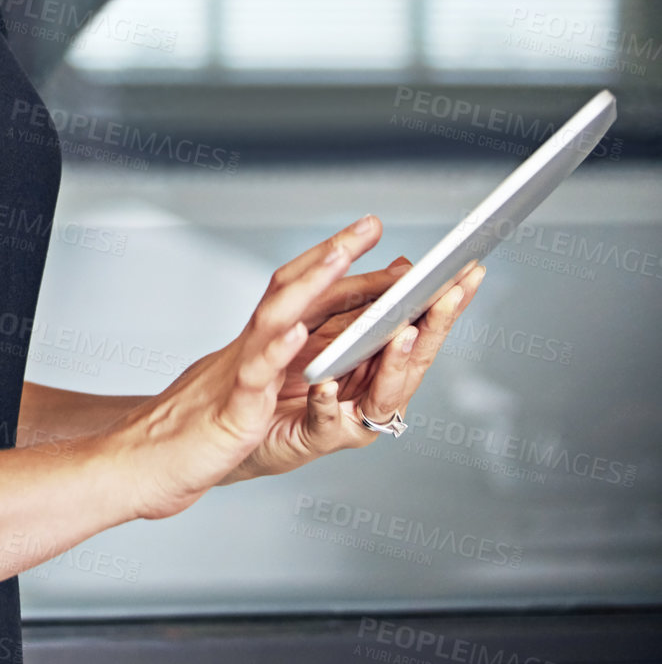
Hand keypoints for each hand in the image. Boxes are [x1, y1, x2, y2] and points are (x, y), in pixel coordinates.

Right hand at [93, 216, 387, 521]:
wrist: (139, 465)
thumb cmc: (191, 435)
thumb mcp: (244, 391)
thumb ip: (272, 365)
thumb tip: (302, 338)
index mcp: (255, 349)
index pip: (297, 293)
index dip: (332, 261)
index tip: (366, 232)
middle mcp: (247, 352)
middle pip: (289, 290)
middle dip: (332, 255)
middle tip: (368, 225)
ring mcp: (236, 377)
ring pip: (272, 319)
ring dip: (309, 285)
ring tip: (339, 256)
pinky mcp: (230, 412)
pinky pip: (253, 377)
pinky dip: (275, 351)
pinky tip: (297, 332)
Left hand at [228, 225, 487, 481]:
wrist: (237, 423)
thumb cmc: (285, 377)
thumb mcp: (325, 331)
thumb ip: (363, 305)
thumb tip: (402, 266)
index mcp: (377, 366)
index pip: (421, 332)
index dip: (446, 305)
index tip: (467, 272)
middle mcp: (371, 395)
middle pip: (413, 361)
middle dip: (434, 326)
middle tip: (448, 294)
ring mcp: (348, 419)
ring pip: (382, 395)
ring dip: (395, 363)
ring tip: (403, 331)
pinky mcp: (312, 438)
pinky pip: (325, 421)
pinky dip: (328, 403)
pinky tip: (326, 385)